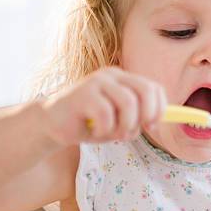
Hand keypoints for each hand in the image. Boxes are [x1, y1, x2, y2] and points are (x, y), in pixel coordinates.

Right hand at [40, 67, 166, 145]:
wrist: (51, 125)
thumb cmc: (88, 124)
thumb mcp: (118, 122)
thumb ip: (137, 119)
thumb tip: (156, 122)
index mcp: (123, 79)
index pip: (153, 87)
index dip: (159, 108)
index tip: (152, 126)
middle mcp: (112, 76)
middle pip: (145, 90)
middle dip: (147, 114)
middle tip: (137, 130)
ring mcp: (97, 82)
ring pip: (128, 103)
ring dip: (125, 126)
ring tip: (113, 134)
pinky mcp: (82, 94)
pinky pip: (106, 114)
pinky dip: (105, 129)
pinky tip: (94, 132)